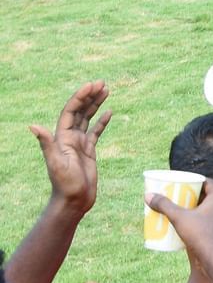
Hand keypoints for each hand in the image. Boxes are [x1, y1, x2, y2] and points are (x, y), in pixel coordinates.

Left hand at [29, 81, 111, 216]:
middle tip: (102, 83)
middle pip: (80, 111)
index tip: (92, 86)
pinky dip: (102, 121)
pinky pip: (96, 131)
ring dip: (96, 104)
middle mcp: (69, 137)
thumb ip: (47, 144)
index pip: (71, 111)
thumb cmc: (65, 184)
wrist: (74, 200)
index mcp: (61, 137)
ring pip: (88, 118)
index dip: (80, 97)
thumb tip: (33, 126)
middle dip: (90, 96)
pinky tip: (109, 112)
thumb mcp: (56, 163)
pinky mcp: (89, 150)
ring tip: (106, 90)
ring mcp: (80, 143)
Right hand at [147, 177, 212, 269]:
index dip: (196, 181)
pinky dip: (200, 221)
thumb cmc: (201, 235)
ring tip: (180, 211)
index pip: (209, 183)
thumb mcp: (179, 218)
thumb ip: (164, 206)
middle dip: (193, 196)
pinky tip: (187, 227)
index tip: (183, 183)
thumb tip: (148, 195)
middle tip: (178, 197)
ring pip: (210, 210)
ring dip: (196, 209)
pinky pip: (211, 222)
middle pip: (208, 196)